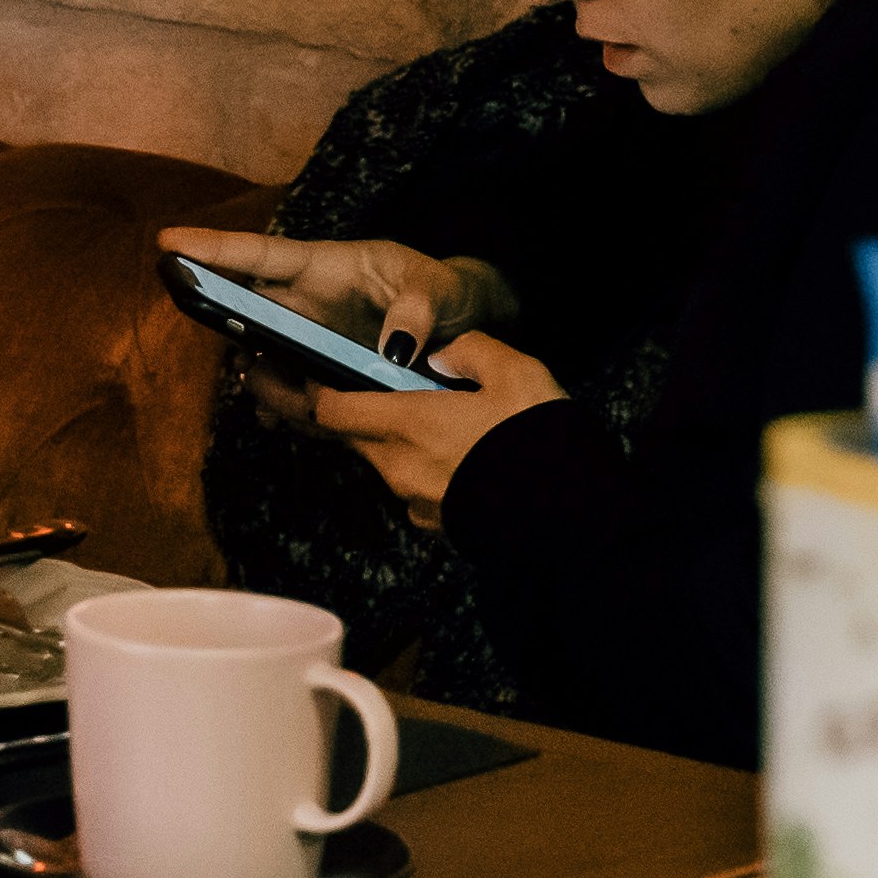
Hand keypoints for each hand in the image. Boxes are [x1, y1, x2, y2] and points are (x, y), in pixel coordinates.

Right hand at [159, 227, 512, 420]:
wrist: (462, 323)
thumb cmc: (446, 288)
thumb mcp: (440, 289)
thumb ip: (417, 310)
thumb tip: (395, 346)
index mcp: (326, 265)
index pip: (262, 255)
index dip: (215, 248)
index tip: (169, 243)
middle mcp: (307, 297)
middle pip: (246, 300)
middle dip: (213, 307)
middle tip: (189, 313)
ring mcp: (310, 332)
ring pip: (260, 345)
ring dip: (249, 364)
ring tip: (255, 390)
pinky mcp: (322, 365)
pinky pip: (288, 380)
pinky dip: (278, 398)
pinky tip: (277, 417)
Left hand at [311, 329, 563, 521]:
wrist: (574, 527)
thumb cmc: (540, 445)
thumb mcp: (516, 374)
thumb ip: (471, 350)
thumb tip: (441, 351)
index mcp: (406, 425)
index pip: (329, 409)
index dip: (311, 390)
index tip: (303, 373)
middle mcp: (400, 468)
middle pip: (351, 437)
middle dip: (345, 412)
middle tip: (355, 390)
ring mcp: (418, 502)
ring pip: (385, 463)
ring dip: (390, 441)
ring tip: (424, 421)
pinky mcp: (441, 528)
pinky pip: (415, 489)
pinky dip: (419, 469)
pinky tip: (453, 457)